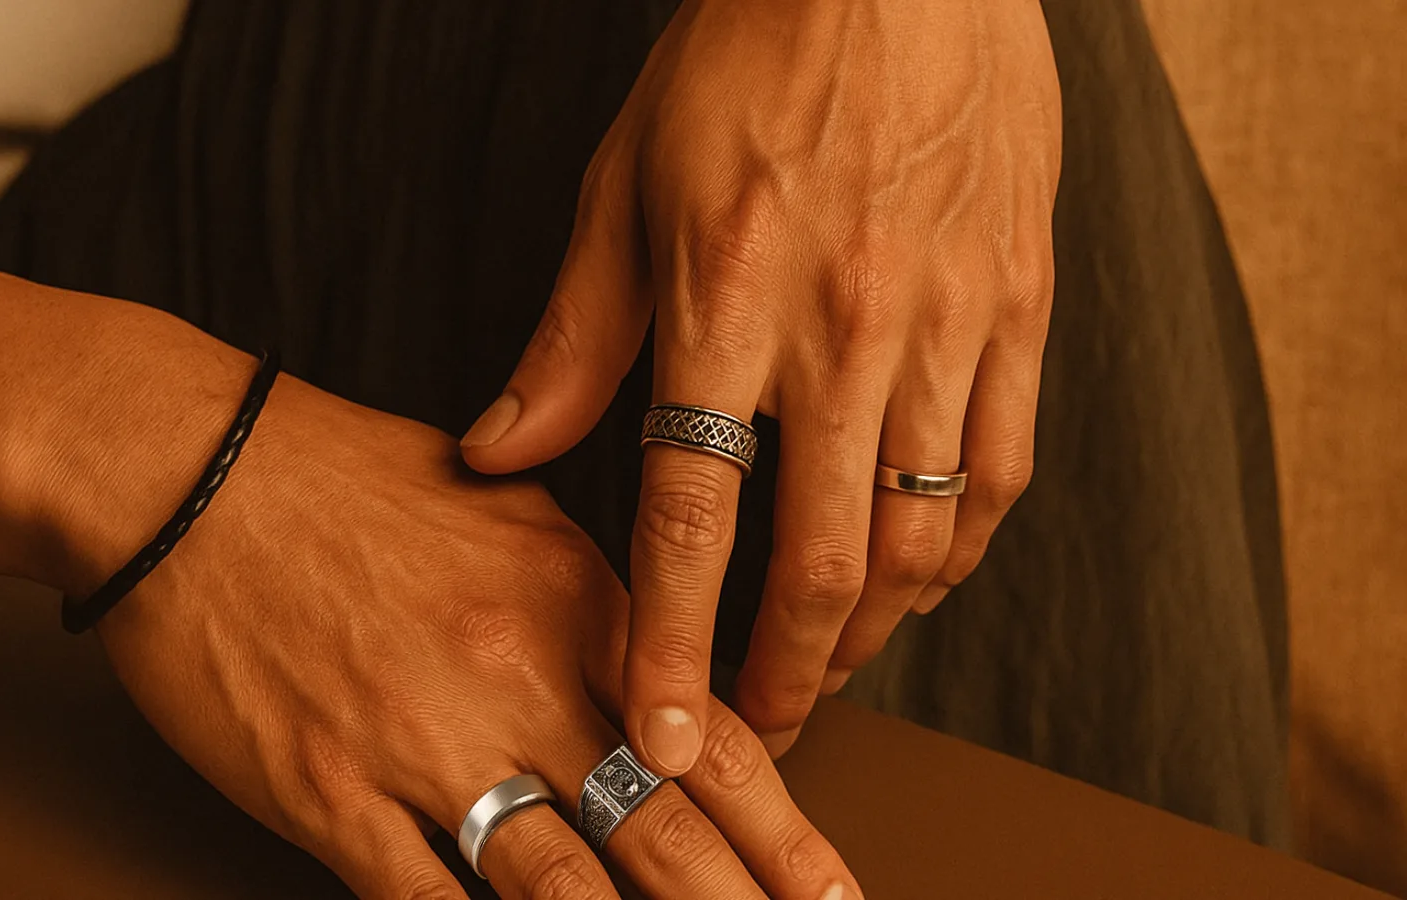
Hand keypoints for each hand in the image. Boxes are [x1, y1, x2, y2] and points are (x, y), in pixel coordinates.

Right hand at [77, 373, 860, 898]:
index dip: (781, 833)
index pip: (705, 741)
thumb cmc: (336, 474)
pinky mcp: (331, 795)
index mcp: (570, 606)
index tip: (829, 891)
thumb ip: (581, 586)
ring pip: (560, 886)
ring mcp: (424, 747)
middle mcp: (517, 683)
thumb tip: (643, 660)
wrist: (189, 471)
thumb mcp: (499, 502)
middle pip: (658, 830)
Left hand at [461, 0, 1060, 767]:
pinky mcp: (1014, 307)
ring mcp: (943, 323)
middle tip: (756, 733)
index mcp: (727, 302)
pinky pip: (998, 467)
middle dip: (783, 673)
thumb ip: (571, 342)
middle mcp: (843, 329)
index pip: (691, 516)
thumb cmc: (744, 67)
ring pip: (919, 534)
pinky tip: (922, 579)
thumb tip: (499, 453)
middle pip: (817, 557)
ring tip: (826, 670)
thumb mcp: (624, 190)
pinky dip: (959, 549)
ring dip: (868, 630)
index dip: (674, 642)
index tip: (662, 731)